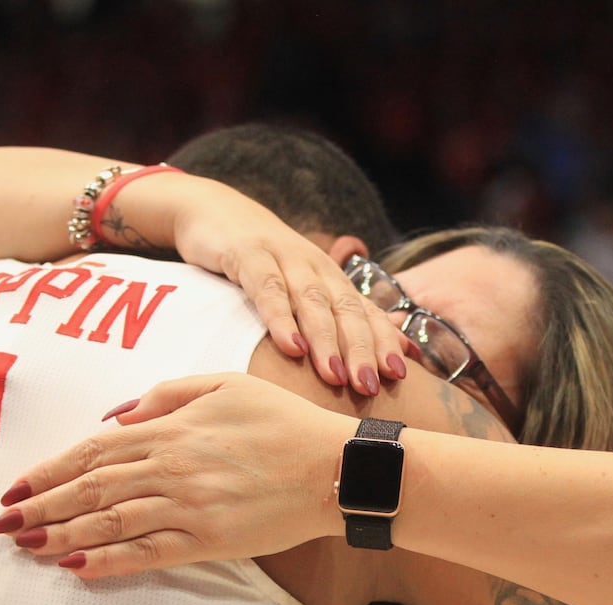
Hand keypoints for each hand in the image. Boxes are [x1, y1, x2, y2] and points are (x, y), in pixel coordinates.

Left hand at [0, 373, 353, 576]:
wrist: (333, 467)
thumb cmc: (282, 421)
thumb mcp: (223, 385)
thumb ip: (165, 396)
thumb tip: (113, 417)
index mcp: (171, 428)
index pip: (93, 451)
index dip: (49, 471)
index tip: (16, 488)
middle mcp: (171, 467)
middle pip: (90, 490)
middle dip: (41, 507)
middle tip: (2, 525)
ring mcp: (189, 507)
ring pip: (110, 524)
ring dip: (62, 537)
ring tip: (27, 548)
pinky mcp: (209, 541)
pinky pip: (149, 554)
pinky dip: (110, 562)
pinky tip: (78, 569)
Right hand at [158, 174, 411, 395]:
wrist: (213, 209)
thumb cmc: (262, 261)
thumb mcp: (299, 287)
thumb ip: (335, 315)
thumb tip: (386, 346)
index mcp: (330, 278)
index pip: (366, 311)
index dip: (383, 342)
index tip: (400, 376)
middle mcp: (315, 267)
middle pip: (345, 310)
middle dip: (362, 349)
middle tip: (371, 386)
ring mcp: (284, 258)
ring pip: (312, 301)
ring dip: (327, 340)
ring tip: (337, 376)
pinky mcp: (249, 255)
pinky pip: (268, 289)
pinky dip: (282, 319)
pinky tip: (292, 347)